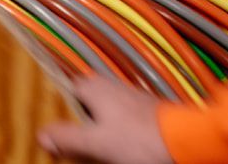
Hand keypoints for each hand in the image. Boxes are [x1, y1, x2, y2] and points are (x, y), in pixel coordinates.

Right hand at [39, 78, 170, 163]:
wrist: (187, 141)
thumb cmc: (137, 139)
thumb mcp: (97, 142)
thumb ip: (67, 138)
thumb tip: (40, 135)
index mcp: (94, 87)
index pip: (66, 86)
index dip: (57, 100)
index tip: (49, 116)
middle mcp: (111, 85)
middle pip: (85, 97)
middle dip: (77, 112)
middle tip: (69, 132)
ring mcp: (131, 96)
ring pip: (104, 105)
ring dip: (97, 120)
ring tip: (91, 140)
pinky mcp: (146, 110)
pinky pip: (121, 114)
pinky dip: (114, 124)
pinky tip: (117, 140)